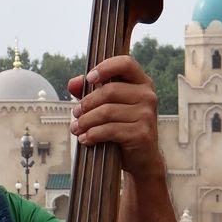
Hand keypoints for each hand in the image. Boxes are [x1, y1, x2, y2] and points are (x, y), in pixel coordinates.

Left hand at [67, 55, 164, 179]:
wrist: (142, 158)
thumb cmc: (124, 127)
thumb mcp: (109, 106)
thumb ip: (91, 92)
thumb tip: (73, 83)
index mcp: (142, 83)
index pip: (126, 63)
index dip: (106, 67)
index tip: (89, 78)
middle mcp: (148, 96)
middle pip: (110, 90)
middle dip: (87, 103)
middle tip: (75, 114)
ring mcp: (147, 115)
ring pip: (107, 111)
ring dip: (86, 121)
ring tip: (76, 129)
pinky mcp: (142, 133)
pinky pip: (110, 130)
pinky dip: (93, 134)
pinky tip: (86, 139)